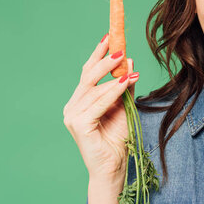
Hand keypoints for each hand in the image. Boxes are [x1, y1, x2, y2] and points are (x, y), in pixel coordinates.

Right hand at [63, 33, 138, 179]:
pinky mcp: (78, 125)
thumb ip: (125, 86)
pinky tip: (126, 83)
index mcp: (81, 101)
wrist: (115, 168)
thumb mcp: (125, 106)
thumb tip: (129, 62)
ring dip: (114, 77)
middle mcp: (73, 106)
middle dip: (104, 59)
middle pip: (88, 76)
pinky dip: (113, 92)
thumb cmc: (118, 139)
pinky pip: (98, 103)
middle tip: (119, 47)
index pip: (88, 72)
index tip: (109, 36)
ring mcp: (72, 115)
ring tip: (131, 71)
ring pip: (95, 89)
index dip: (98, 54)